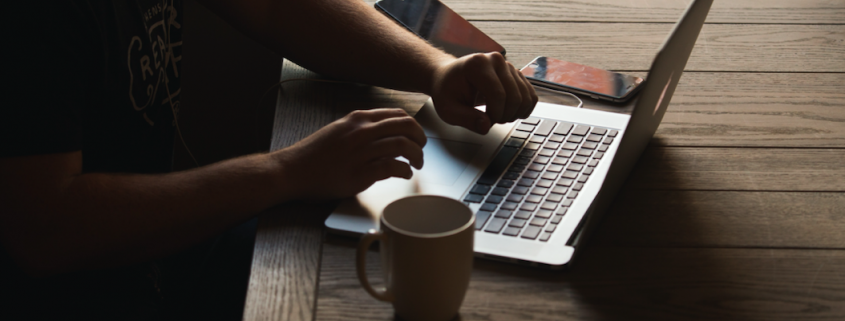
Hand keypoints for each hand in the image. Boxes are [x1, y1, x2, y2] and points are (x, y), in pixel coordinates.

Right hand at [272, 108, 426, 199]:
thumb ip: (361, 128)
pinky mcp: (360, 173)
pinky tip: (405, 174)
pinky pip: (393, 167)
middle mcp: (362, 131)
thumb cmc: (314, 154)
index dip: (412, 125)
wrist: (293, 170)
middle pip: (406, 126)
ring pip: (403, 145)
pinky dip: (405, 171)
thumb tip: (383, 132)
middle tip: (422, 148)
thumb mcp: (339, 130)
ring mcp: (362, 151)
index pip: (397, 114)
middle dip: (420, 137)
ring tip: (417, 164)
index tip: (416, 135)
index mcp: (358, 119)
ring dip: (417, 156)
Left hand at [429, 52, 537, 133]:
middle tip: (490, 120)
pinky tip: (508, 112)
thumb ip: (466, 119)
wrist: (449, 77)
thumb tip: (485, 127)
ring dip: (514, 113)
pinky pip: (530, 95)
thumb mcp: (448, 109)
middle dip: (505, 116)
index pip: (498, 95)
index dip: (494, 115)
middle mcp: (496, 60)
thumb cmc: (447, 91)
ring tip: (497, 115)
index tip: (484, 121)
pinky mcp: (516, 74)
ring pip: (525, 97)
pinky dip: (523, 109)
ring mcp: (508, 66)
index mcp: (478, 64)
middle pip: (515, 97)